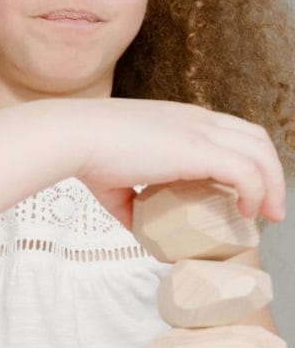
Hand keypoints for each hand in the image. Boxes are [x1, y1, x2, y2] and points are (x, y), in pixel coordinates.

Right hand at [71, 99, 285, 225]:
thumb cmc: (88, 154)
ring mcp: (200, 131)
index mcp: (182, 119)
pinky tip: (246, 212)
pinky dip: (255, 192)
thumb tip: (136, 228)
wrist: (75, 137)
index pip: (233, 131)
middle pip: (257, 138)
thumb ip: (129, 204)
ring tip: (266, 215)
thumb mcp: (114, 181)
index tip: (249, 194)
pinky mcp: (197, 148)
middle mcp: (197, 119)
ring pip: (260, 153)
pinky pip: (246, 171)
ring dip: (273, 186)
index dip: (249, 161)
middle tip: (270, 209)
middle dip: (272, 174)